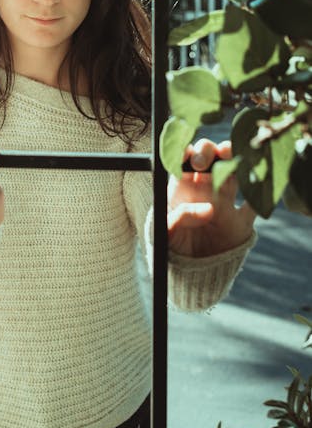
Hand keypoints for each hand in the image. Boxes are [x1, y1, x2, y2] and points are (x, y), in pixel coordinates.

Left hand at [167, 139, 255, 257]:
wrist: (189, 277)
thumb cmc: (171, 250)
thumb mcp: (166, 233)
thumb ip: (180, 217)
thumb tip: (209, 209)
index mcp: (181, 188)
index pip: (184, 160)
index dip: (186, 152)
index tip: (188, 155)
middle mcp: (204, 190)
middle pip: (210, 158)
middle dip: (208, 151)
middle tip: (203, 161)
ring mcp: (224, 203)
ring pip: (233, 171)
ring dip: (235, 160)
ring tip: (233, 158)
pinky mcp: (241, 222)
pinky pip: (255, 204)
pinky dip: (260, 193)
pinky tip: (258, 185)